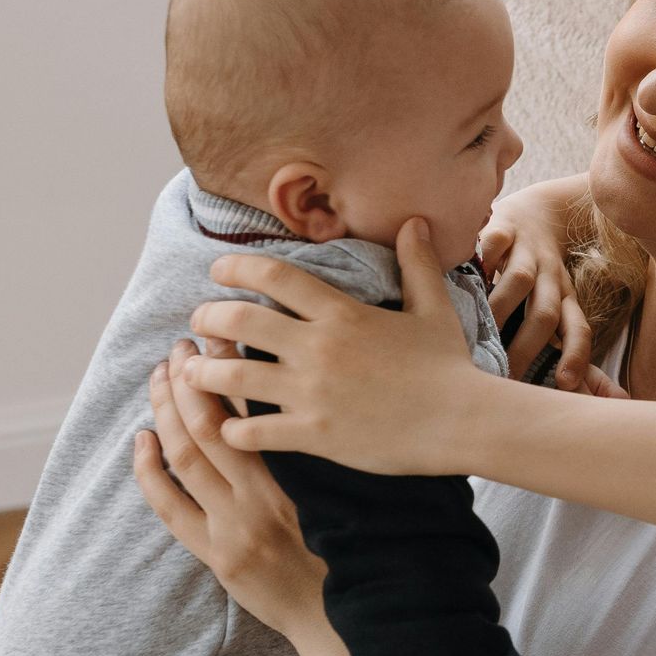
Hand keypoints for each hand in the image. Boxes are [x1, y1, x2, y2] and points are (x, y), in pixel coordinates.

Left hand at [134, 343, 325, 636]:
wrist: (337, 616)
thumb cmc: (352, 547)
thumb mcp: (348, 491)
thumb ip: (324, 448)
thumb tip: (303, 394)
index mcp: (298, 477)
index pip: (251, 411)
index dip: (227, 370)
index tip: (217, 336)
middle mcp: (261, 499)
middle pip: (209, 427)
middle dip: (188, 380)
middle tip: (179, 348)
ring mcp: (233, 529)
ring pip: (185, 459)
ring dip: (165, 413)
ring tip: (158, 378)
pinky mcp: (216, 555)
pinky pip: (170, 509)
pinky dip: (150, 472)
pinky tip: (141, 440)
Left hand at [183, 221, 479, 473]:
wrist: (463, 422)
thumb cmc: (449, 366)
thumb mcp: (434, 308)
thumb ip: (416, 264)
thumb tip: (414, 221)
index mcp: (341, 313)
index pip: (275, 275)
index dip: (237, 267)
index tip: (218, 270)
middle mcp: (318, 347)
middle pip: (240, 319)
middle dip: (208, 315)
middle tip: (198, 320)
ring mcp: (311, 392)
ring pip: (233, 374)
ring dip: (203, 371)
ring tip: (192, 371)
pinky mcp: (313, 433)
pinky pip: (252, 430)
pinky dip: (231, 427)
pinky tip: (227, 425)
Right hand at [481, 176, 595, 383]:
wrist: (540, 212)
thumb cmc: (542, 274)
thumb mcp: (556, 305)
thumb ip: (559, 345)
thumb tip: (572, 392)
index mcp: (566, 298)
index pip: (579, 330)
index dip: (575, 356)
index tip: (563, 384)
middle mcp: (551, 277)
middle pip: (545, 313)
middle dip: (524, 346)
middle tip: (500, 373)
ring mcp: (527, 251)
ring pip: (519, 281)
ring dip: (499, 308)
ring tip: (472, 334)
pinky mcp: (504, 226)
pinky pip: (496, 241)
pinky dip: (483, 259)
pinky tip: (460, 281)